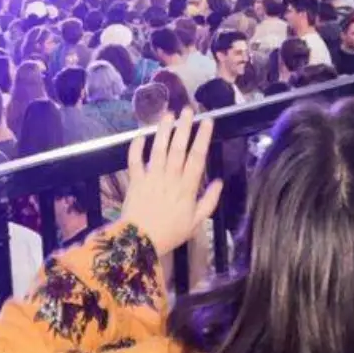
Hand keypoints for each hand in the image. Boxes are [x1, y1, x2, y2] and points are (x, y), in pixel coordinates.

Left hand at [120, 112, 219, 256]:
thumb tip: (219, 182)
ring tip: (168, 114)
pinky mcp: (135, 181)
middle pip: (178, 148)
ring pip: (158, 149)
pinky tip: (140, 135)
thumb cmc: (170, 234)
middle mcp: (170, 178)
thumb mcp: (196, 223)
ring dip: (163, 130)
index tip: (207, 121)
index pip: (197, 157)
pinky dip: (136, 147)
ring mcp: (151, 178)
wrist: (140, 242)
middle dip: (184, 127)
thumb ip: (209, 202)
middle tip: (188, 109)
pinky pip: (134, 161)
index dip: (203, 137)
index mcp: (187, 188)